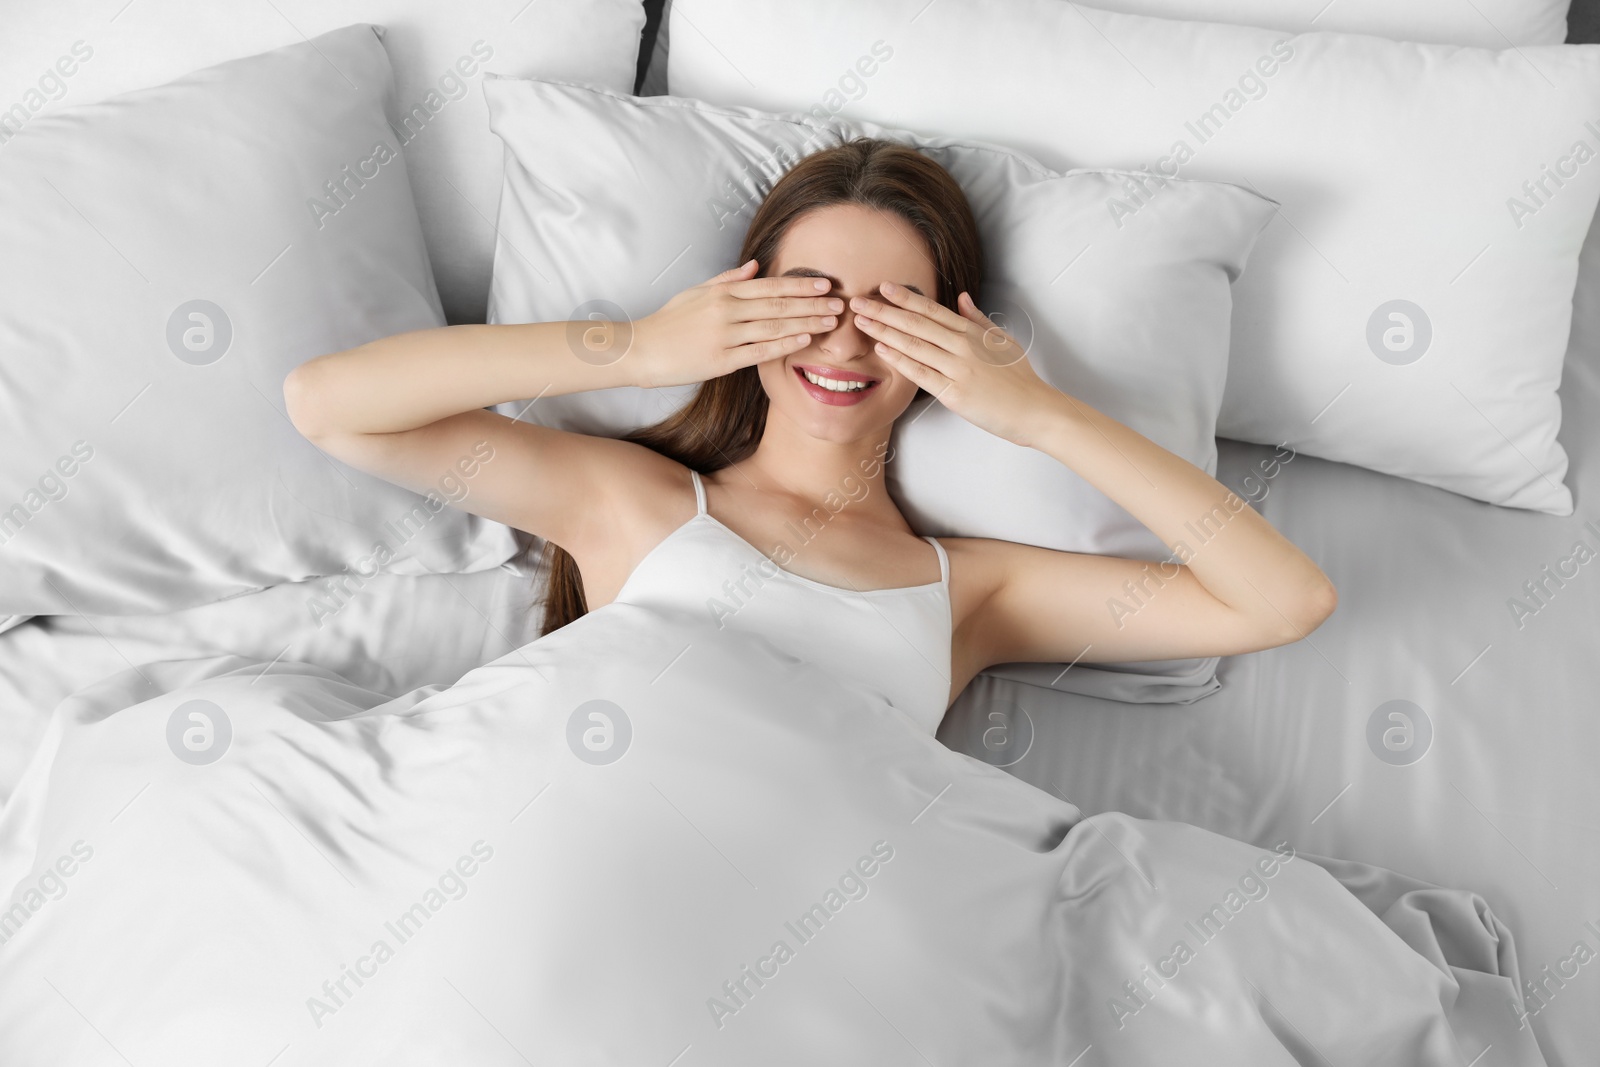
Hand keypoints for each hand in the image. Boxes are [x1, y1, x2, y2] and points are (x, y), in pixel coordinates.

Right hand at [624, 259, 843, 388]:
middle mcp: (726, 311)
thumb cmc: (669, 321)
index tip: (825, 284)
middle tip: (840, 304)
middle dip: (812, 304)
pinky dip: (784, 344)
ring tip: (831, 322)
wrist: (641, 349)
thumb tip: (755, 266)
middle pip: (778, 304)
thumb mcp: (696, 292)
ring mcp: (725, 336)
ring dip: (806, 322)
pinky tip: (805, 341)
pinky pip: (759, 351)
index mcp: (723, 293)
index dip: (800, 285)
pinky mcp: (721, 361)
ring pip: (774, 326)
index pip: (770, 286)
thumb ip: (728, 279)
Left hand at [850, 284, 1056, 446]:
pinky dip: (899, 360)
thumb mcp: (1003, 342)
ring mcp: (958, 368)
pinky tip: (881, 350)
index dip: (906, 298)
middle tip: (859, 301)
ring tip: (861, 322)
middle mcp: (963, 346)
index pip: (933, 310)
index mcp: (973, 332)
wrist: (1035, 410)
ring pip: (915, 345)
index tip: (884, 286)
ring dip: (884, 331)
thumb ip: (978, 320)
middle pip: (917, 323)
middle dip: (884, 311)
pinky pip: (921, 373)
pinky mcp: (954, 393)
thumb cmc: (1020, 379)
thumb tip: (961, 297)